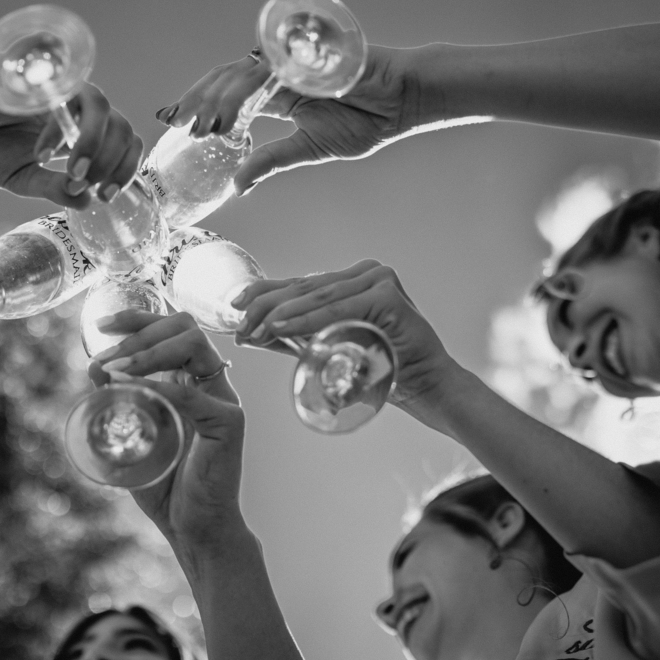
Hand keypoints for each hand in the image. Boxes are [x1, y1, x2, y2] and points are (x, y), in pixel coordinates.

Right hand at [0, 66, 142, 207]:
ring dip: (95, 145)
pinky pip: (64, 98)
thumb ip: (54, 188)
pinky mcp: (41, 79)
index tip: (106, 195)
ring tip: (74, 173)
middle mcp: (76, 110)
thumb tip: (88, 201)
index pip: (123, 143)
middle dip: (114, 162)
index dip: (125, 168)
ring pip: (102, 107)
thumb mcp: (22, 179)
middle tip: (90, 186)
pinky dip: (58, 131)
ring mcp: (60, 92)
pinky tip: (39, 153)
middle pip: (122, 126)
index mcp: (79, 133)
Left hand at [88, 312, 246, 554]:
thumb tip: (94, 366)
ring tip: (118, 371)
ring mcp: (223, 401)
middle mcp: (209, 384)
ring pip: (196, 346)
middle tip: (107, 355)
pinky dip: (163, 388)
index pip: (171, 328)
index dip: (138, 317)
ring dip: (150, 352)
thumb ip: (117, 402)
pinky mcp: (230, 424)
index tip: (102, 325)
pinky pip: (197, 395)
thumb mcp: (130, 435)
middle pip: (185, 326)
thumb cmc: (164, 485)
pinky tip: (135, 392)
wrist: (192, 529)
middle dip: (140, 331)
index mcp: (189, 381)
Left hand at [156, 48, 413, 193]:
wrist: (402, 102)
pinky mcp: (301, 59)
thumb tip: (237, 186)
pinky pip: (265, 74)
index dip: (199, 107)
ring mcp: (287, 64)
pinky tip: (227, 114)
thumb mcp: (307, 148)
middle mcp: (275, 76)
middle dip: (195, 99)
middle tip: (172, 120)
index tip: (172, 123)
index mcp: (274, 95)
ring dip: (213, 99)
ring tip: (196, 125)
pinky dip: (242, 93)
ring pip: (237, 74)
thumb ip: (270, 161)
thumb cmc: (364, 121)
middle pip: (222, 80)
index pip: (226, 97)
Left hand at [231, 261, 462, 415]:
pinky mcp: (387, 296)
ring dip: (280, 313)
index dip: (264, 293)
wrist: (426, 387)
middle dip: (266, 306)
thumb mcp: (328, 347)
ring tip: (254, 327)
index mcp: (352, 279)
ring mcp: (379, 279)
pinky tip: (281, 326)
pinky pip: (338, 309)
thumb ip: (294, 338)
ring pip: (318, 297)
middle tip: (239, 323)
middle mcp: (366, 273)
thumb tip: (252, 336)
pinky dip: (308, 319)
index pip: (300, 284)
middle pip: (305, 288)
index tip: (234, 306)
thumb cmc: (382, 368)